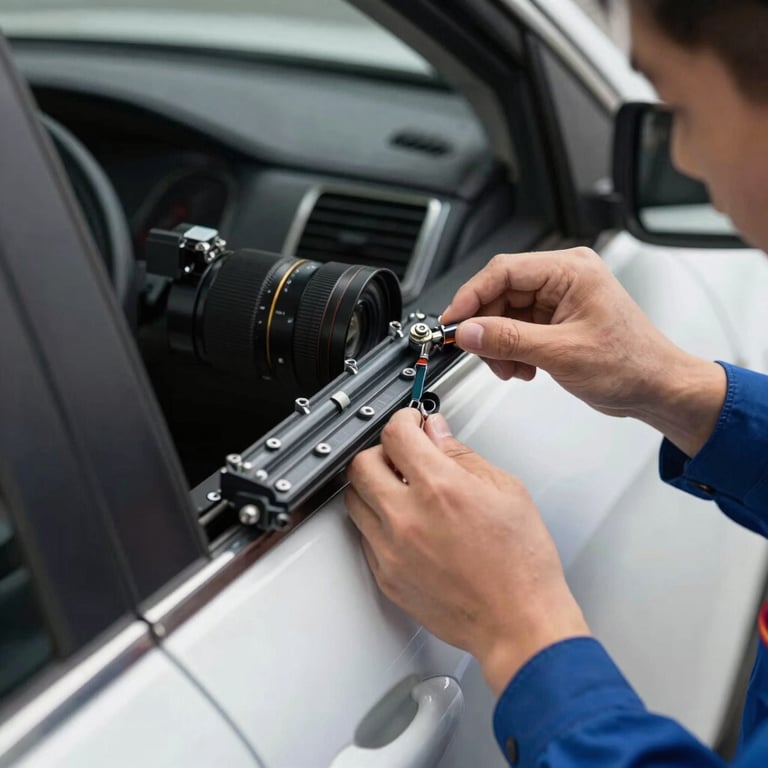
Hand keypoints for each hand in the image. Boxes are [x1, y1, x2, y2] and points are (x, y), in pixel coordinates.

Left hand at [345, 408, 589, 694]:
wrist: (518, 623)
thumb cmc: (521, 565)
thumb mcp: (506, 491)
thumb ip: (463, 456)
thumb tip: (437, 433)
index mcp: (440, 488)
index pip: (396, 434)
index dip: (403, 421)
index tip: (411, 424)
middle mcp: (407, 518)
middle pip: (361, 464)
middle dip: (382, 451)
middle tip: (402, 456)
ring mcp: (391, 550)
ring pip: (354, 500)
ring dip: (373, 487)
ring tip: (402, 491)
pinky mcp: (386, 577)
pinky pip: (364, 536)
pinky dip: (378, 522)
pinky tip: (405, 524)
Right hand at [441, 247, 726, 456]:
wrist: (656, 388)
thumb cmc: (630, 364)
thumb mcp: (561, 353)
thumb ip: (509, 340)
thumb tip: (468, 331)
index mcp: (570, 270)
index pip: (503, 271)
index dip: (471, 296)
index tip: (452, 321)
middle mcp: (563, 278)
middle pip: (500, 293)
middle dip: (486, 328)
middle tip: (478, 352)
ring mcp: (559, 299)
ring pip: (505, 314)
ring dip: (499, 344)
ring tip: (509, 368)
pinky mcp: (556, 320)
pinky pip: (517, 328)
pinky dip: (511, 350)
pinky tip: (523, 368)